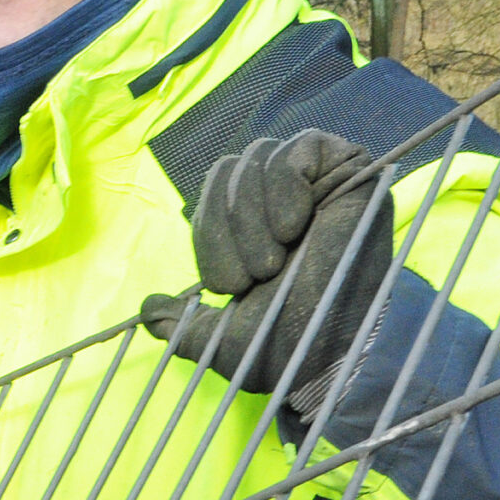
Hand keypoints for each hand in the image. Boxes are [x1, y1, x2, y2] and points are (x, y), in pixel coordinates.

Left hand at [141, 129, 391, 407]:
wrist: (330, 354)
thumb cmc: (282, 345)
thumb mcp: (219, 339)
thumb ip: (182, 325)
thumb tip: (147, 311)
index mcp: (252, 225)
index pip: (211, 193)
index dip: (208, 233)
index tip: (229, 286)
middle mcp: (283, 197)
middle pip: (228, 169)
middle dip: (227, 225)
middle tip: (255, 276)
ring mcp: (319, 179)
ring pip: (258, 157)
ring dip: (253, 216)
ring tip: (277, 260)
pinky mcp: (352, 168)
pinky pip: (301, 145)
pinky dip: (285, 185)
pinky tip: (295, 226)